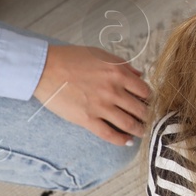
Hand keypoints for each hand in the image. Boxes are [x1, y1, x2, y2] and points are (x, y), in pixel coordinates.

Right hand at [34, 44, 151, 145]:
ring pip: (129, 124)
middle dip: (147, 116)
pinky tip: (127, 141)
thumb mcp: (101, 54)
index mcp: (118, 73)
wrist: (45, 69)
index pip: (144, 90)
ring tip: (142, 132)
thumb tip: (139, 76)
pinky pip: (109, 134)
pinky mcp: (87, 119)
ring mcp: (101, 106)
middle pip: (140, 109)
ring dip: (139, 130)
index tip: (149, 102)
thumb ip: (123, 65)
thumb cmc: (71, 59)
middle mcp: (113, 90)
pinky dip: (121, 140)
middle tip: (150, 120)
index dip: (149, 98)